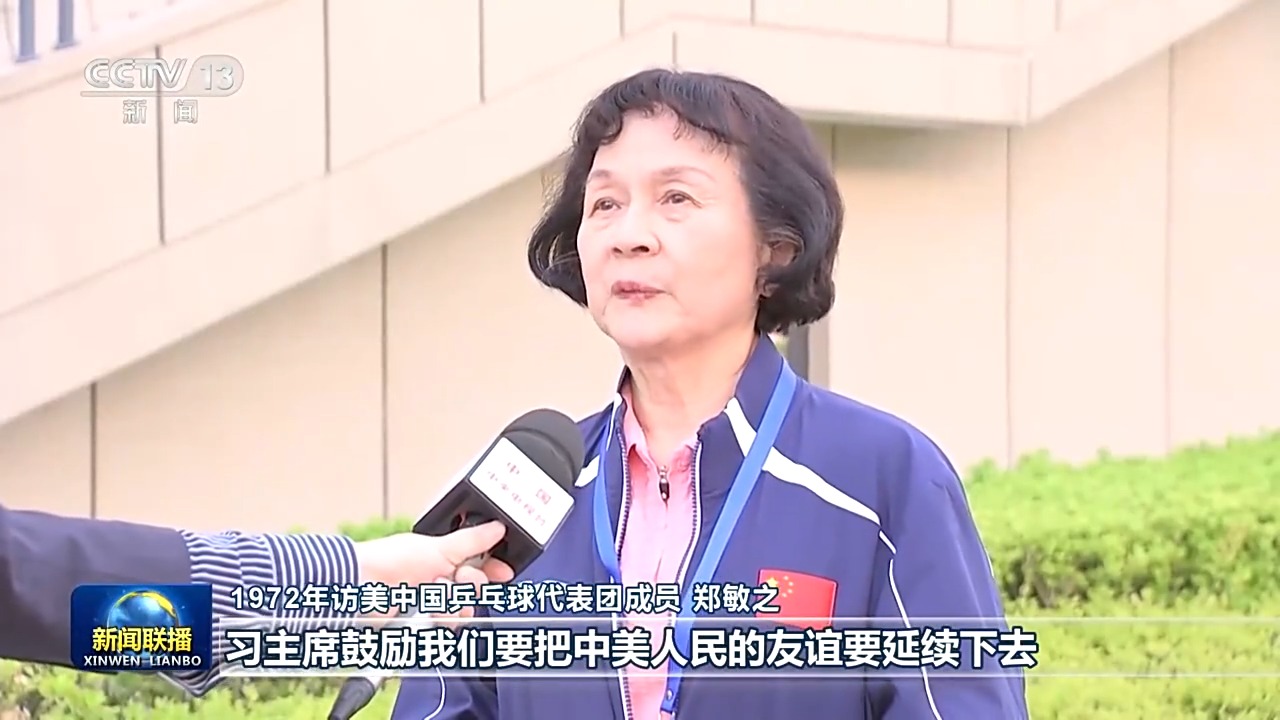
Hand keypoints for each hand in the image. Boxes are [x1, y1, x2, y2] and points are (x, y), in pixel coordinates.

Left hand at [354, 522, 514, 619]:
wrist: (362, 587)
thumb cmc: (390, 560)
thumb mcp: (438, 546)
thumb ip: (472, 540)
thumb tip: (497, 527)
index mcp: (441, 558)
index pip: (477, 564)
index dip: (492, 569)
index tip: (504, 572)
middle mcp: (437, 580)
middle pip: (474, 589)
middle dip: (470, 584)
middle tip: (459, 577)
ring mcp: (429, 603)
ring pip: (462, 610)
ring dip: (452, 602)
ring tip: (435, 595)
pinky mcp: (422, 624)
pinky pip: (447, 626)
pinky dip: (441, 619)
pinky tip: (430, 612)